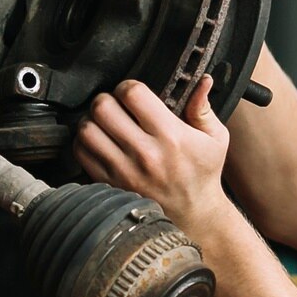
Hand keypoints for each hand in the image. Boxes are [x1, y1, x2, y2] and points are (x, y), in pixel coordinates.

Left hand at [75, 77, 232, 235]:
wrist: (194, 216)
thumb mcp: (215, 139)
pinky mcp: (110, 184)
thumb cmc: (202, 174)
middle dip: (107, 99)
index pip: (133, 93)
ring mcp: (124, 171)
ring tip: (104, 123)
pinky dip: (84, 141)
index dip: (128, 86)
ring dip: (92, 120)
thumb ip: (203, 108)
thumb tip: (202, 80)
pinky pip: (81, 153)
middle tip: (115, 106)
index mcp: (171, 136)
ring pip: (87, 129)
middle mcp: (145, 153)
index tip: (132, 93)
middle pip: (103, 108)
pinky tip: (99, 141)